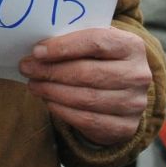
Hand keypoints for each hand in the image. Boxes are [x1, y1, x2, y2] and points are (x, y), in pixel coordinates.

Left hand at [18, 27, 155, 146]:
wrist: (125, 93)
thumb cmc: (103, 60)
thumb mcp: (97, 43)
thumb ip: (75, 39)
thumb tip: (39, 47)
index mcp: (132, 45)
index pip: (96, 42)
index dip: (64, 47)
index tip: (37, 51)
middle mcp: (138, 75)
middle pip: (88, 73)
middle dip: (52, 71)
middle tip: (28, 69)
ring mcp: (134, 103)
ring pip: (86, 98)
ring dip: (53, 91)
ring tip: (34, 85)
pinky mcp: (125, 127)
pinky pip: (87, 120)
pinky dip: (63, 110)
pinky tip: (49, 101)